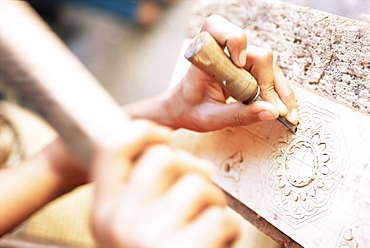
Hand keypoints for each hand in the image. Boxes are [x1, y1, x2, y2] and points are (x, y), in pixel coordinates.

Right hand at [90, 119, 239, 247]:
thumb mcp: (130, 227)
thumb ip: (142, 192)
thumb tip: (178, 155)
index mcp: (103, 212)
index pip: (110, 148)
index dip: (140, 131)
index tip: (162, 135)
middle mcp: (119, 223)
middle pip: (166, 157)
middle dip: (192, 168)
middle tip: (198, 190)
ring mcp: (150, 238)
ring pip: (200, 183)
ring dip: (214, 201)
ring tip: (208, 223)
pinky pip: (221, 216)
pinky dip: (228, 229)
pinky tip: (216, 244)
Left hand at [171, 14, 297, 130]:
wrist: (184, 109)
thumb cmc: (190, 109)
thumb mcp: (211, 118)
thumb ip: (239, 115)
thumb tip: (271, 111)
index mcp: (205, 58)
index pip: (218, 29)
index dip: (234, 40)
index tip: (239, 63)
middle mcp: (224, 53)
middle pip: (258, 56)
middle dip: (269, 84)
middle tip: (275, 111)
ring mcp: (238, 59)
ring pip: (269, 66)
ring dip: (279, 90)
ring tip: (285, 115)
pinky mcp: (247, 68)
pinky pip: (268, 75)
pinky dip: (277, 92)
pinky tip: (282, 108)